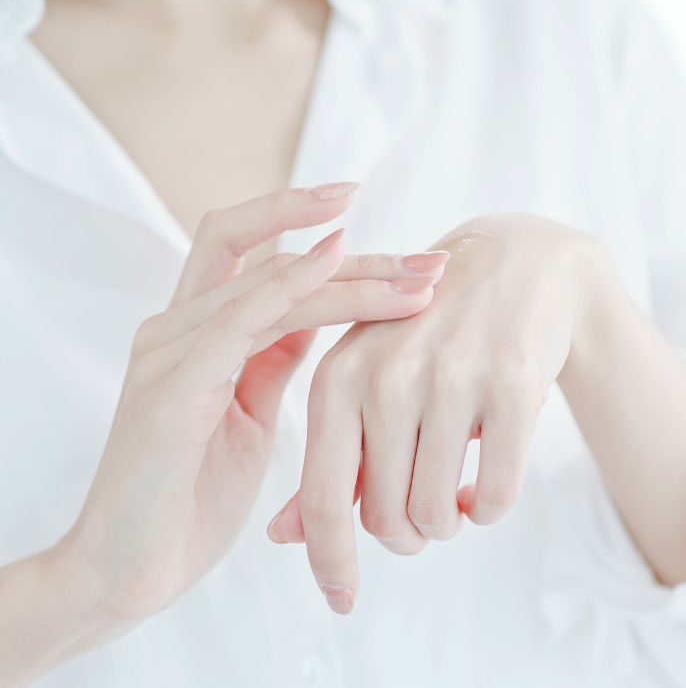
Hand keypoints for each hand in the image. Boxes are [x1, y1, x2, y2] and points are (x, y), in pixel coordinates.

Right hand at [54, 187, 447, 626]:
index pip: (261, 260)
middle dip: (357, 255)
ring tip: (418, 279)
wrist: (129, 569)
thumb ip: (271, 357)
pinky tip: (333, 264)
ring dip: (349, 276)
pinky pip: (235, 323)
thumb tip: (314, 318)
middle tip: (432, 261)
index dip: (326, 240)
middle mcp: (177, 329)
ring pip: (267, 284)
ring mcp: (169, 354)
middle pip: (270, 258)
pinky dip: (287, 290)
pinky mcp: (169, 392)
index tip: (403, 252)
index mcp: (195, 335)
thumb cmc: (189, 496)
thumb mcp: (247, 412)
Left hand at [269, 213, 599, 612]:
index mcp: (338, 378)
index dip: (329, 559)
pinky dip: (490, 505)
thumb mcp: (366, 384)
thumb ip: (329, 462)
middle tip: (423, 511)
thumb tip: (282, 537)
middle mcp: (387, 377)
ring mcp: (450, 378)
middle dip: (406, 533)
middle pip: (384, 518)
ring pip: (439, 513)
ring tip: (455, 487)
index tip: (341, 597)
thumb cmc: (428, 336)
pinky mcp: (513, 382)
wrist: (513, 267)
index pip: (321, 496)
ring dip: (448, 519)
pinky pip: (497, 494)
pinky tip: (486, 478)